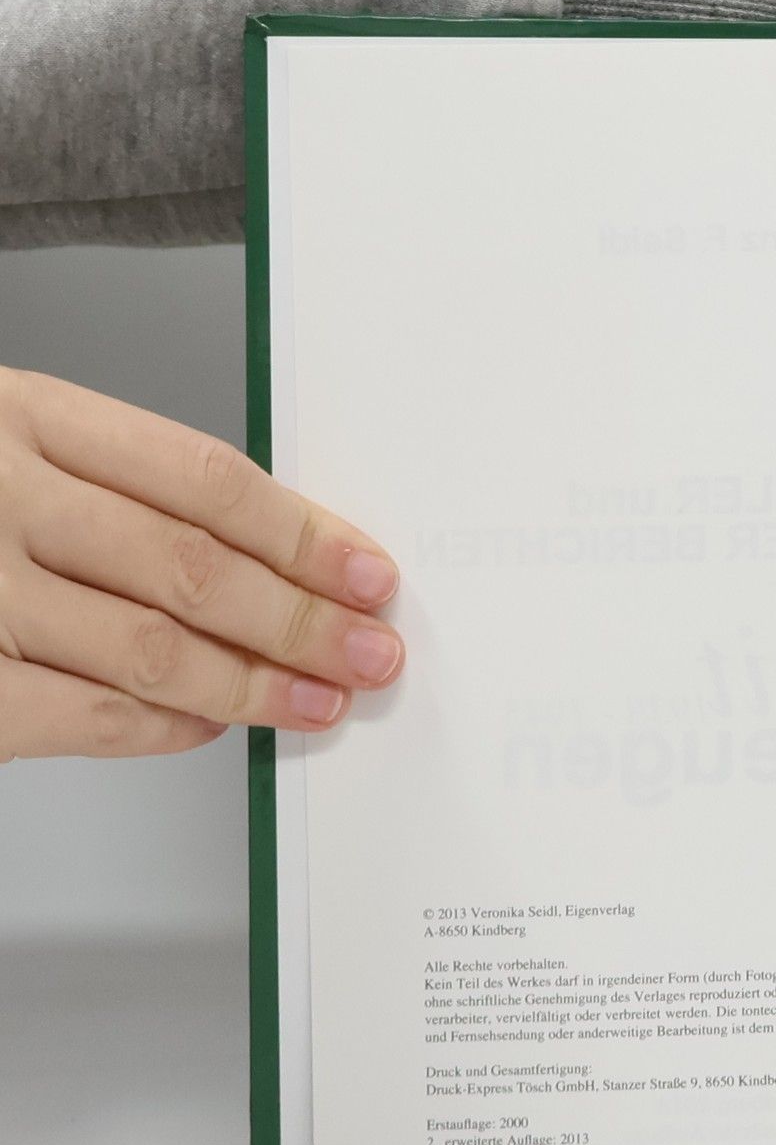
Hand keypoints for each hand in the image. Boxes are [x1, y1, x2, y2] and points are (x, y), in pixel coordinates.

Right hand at [0, 366, 404, 762]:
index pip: (206, 480)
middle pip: (192, 568)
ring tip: (320, 700)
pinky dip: (164, 728)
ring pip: (150, 649)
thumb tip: (284, 558)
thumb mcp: (17, 442)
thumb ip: (125, 487)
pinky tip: (211, 726)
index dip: (305, 535)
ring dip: (254, 686)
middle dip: (301, 621)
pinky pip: (85, 714)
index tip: (370, 576)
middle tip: (371, 653)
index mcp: (27, 416)